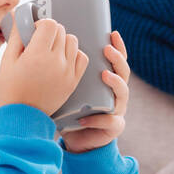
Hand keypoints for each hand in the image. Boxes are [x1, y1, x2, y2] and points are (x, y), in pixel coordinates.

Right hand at [0, 17, 87, 115]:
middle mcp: (55, 61)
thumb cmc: (10, 89)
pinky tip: (63, 59)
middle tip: (40, 43)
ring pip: (73, 42)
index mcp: (37, 55)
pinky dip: (74, 55)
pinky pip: (82, 58)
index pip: (49, 24)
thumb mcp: (7, 61)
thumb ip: (15, 35)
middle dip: (50, 32)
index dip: (40, 25)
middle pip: (61, 31)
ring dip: (63, 42)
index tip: (33, 33)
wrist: (22, 118)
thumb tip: (16, 12)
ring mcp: (67, 72)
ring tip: (51, 52)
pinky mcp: (73, 81)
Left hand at [61, 30, 129, 152]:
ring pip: (123, 94)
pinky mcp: (113, 127)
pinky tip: (85, 118)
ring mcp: (118, 110)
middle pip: (124, 73)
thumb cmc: (71, 111)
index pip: (116, 61)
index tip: (112, 33)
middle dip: (117, 60)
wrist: (77, 140)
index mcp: (107, 82)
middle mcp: (116, 94)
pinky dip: (98, 119)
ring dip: (115, 83)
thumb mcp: (69, 89)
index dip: (118, 47)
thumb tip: (49, 47)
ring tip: (105, 75)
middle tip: (106, 50)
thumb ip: (67, 73)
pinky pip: (111, 121)